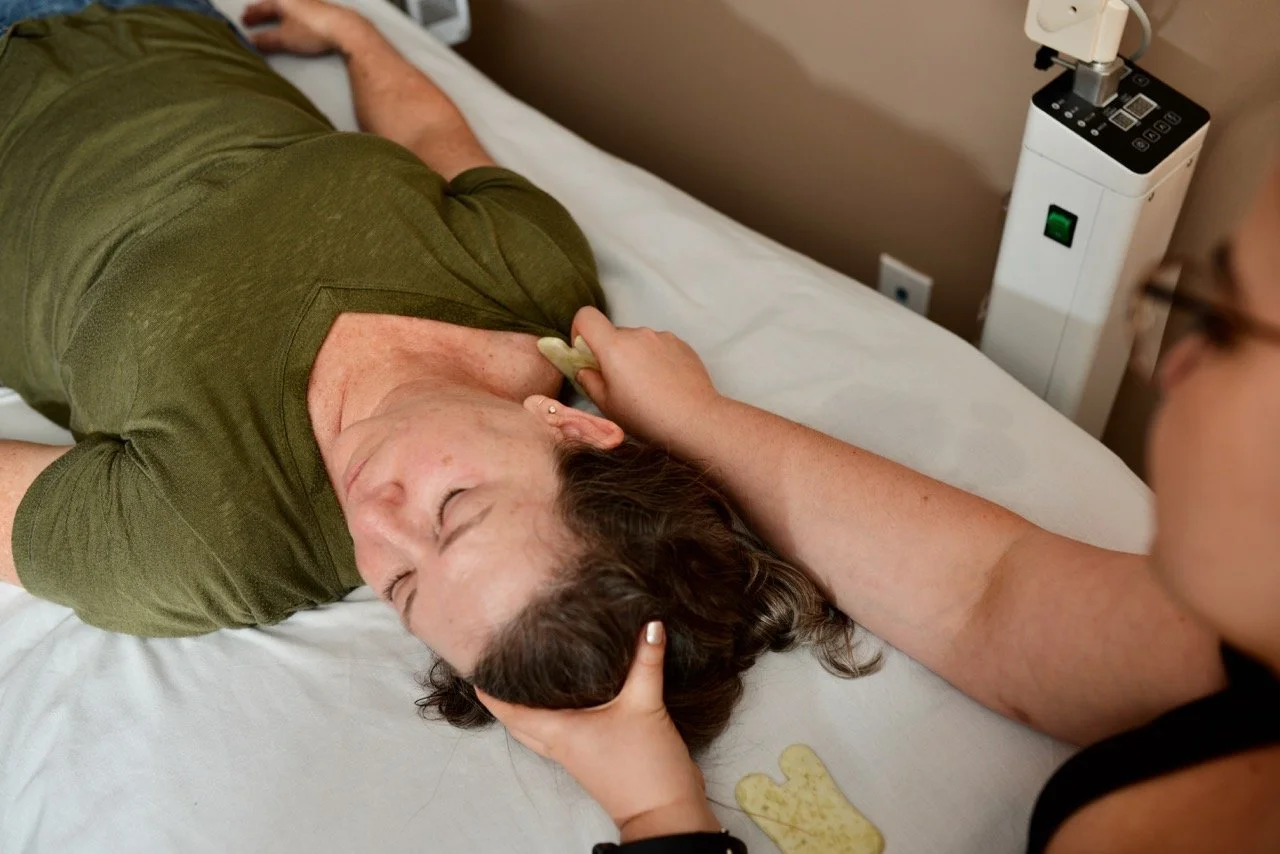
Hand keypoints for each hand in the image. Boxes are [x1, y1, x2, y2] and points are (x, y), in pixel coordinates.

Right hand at [241, 0, 362, 54]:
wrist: (344, 28)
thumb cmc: (312, 31)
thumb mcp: (284, 38)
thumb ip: (266, 40)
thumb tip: (251, 43)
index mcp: (282, 0)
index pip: (262, 7)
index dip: (253, 15)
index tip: (244, 21)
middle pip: (274, 4)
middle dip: (263, 11)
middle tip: (253, 17)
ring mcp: (309, 3)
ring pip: (288, 7)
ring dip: (277, 13)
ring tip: (272, 19)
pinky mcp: (322, 12)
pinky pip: (300, 11)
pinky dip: (291, 16)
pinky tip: (294, 22)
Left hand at [477, 622, 719, 842]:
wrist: (664, 813)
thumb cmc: (645, 765)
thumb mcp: (646, 706)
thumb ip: (647, 663)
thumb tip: (651, 624)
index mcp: (560, 732)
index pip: (511, 712)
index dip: (490, 693)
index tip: (475, 669)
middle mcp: (560, 744)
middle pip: (518, 723)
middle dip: (502, 700)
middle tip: (496, 670)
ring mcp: (574, 754)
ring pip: (537, 730)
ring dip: (524, 710)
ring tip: (522, 680)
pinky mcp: (590, 758)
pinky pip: (559, 734)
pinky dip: (551, 716)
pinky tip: (565, 698)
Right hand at [570, 307, 722, 442]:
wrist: (695, 420)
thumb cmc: (646, 416)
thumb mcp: (607, 405)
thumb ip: (588, 380)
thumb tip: (583, 368)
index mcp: (614, 346)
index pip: (586, 316)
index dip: (579, 332)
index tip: (586, 355)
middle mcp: (638, 333)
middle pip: (614, 333)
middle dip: (610, 352)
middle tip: (620, 382)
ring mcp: (662, 336)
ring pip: (638, 341)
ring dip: (635, 356)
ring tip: (647, 386)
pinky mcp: (681, 343)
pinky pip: (659, 345)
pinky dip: (655, 358)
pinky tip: (664, 382)